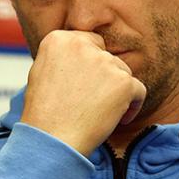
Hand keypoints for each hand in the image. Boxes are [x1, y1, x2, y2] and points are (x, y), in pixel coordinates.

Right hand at [20, 29, 146, 156]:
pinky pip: (138, 90)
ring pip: (123, 72)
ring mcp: (104, 62)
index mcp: (59, 39)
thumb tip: (82, 56)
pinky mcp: (123, 82)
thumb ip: (62, 57)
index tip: (83, 84)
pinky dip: (132, 106)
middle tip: (91, 100)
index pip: (88, 42)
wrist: (52, 138)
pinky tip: (118, 119)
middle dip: (103, 75)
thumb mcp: (40, 73)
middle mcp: (82, 45)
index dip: (88, 65)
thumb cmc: (44, 113)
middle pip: (106, 56)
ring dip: (116, 90)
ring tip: (99, 112)